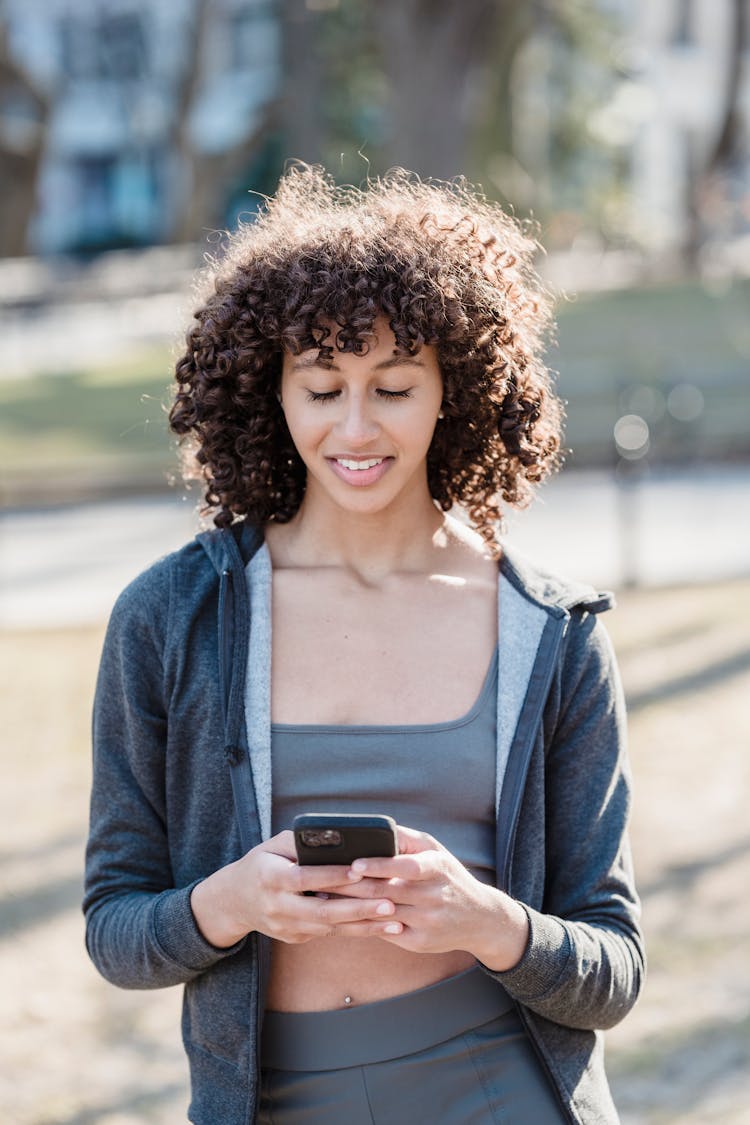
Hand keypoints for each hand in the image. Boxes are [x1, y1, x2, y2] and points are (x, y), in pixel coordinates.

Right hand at [190, 830, 399, 947]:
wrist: (234, 901)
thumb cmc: (261, 864)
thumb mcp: (273, 846)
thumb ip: (301, 843)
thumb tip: (337, 837)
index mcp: (270, 878)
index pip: (306, 878)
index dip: (333, 875)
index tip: (360, 870)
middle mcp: (278, 906)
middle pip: (323, 910)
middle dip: (359, 907)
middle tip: (390, 902)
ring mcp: (287, 926)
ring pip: (331, 928)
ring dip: (365, 925)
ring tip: (395, 919)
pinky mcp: (296, 937)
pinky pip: (329, 934)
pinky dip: (356, 930)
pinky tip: (380, 926)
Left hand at [334, 825, 529, 971]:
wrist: (480, 918)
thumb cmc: (448, 876)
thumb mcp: (436, 851)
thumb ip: (406, 839)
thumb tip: (376, 828)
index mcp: (437, 868)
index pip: (406, 867)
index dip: (379, 866)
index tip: (353, 863)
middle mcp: (433, 897)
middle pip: (386, 892)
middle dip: (351, 886)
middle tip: (322, 880)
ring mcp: (427, 922)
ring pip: (381, 914)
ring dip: (350, 907)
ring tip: (323, 898)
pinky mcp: (420, 943)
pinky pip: (385, 933)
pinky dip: (362, 924)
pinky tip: (341, 918)